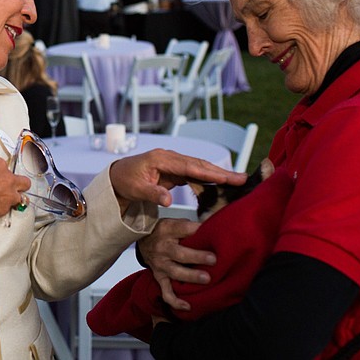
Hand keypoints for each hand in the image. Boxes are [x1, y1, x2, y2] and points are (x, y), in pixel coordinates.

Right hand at [0, 130, 30, 221]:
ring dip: (13, 198)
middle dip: (19, 184)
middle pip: (23, 182)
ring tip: (3, 200)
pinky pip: (8, 210)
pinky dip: (2, 210)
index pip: (5, 167)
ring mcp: (7, 195)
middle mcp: (6, 179)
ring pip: (19, 197)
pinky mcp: (3, 210)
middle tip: (9, 187)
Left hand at [109, 148, 246, 212]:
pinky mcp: (175, 170)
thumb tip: (167, 201)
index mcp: (162, 159)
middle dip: (221, 172)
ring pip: (200, 168)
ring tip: (238, 182)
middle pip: (200, 165)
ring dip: (218, 175)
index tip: (229, 177)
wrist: (117, 177)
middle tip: (243, 178)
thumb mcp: (136, 189)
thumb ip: (152, 194)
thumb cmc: (124, 181)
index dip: (211, 172)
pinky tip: (220, 186)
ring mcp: (174, 163)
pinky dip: (208, 179)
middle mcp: (171, 158)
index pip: (191, 166)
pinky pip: (195, 174)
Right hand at [138, 218, 215, 310]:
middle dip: (197, 257)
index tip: (211, 232)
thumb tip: (214, 228)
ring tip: (206, 279)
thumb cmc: (164, 231)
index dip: (196, 230)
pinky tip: (188, 306)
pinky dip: (175, 301)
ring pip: (175, 272)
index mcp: (167, 230)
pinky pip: (166, 292)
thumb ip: (191, 227)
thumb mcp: (174, 222)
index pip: (182, 228)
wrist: (142, 239)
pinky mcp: (159, 277)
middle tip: (213, 259)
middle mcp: (162, 247)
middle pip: (179, 253)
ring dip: (191, 276)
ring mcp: (160, 264)